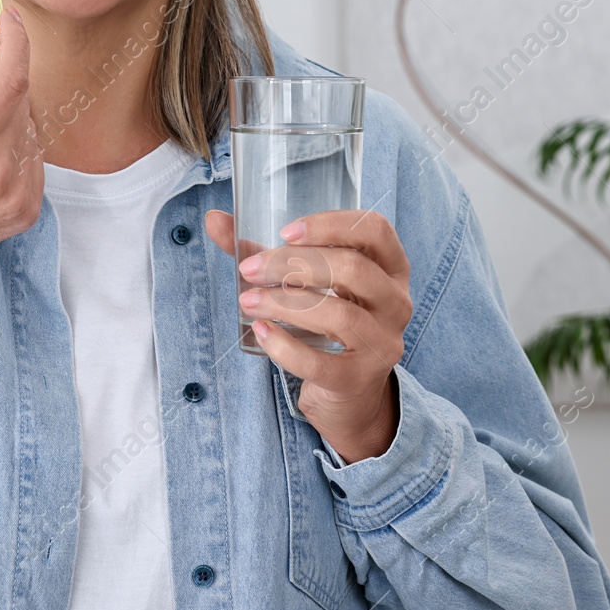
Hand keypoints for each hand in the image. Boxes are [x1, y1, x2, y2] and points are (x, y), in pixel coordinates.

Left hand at [204, 208, 411, 462]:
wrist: (347, 391)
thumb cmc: (326, 319)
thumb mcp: (304, 281)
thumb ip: (263, 250)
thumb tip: (213, 219)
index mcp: (390, 267)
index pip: (374, 229)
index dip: (331, 224)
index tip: (285, 232)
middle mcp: (395, 302)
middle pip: (352, 268)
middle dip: (293, 264)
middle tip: (249, 269)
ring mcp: (382, 343)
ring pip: (338, 314)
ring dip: (284, 303)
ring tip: (247, 301)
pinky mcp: (359, 379)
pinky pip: (320, 363)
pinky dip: (284, 346)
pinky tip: (260, 331)